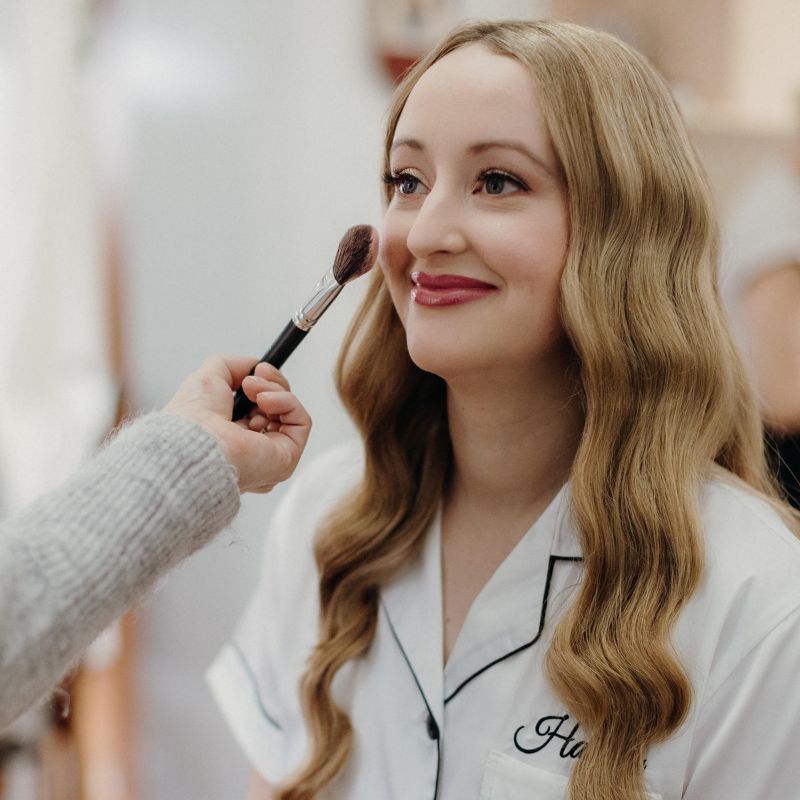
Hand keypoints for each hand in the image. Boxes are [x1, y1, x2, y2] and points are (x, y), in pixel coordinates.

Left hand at [164, 356, 311, 492]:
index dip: (262, 386)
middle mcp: (253, 448)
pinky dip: (287, 402)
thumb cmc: (193, 419)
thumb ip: (232, 365)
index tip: (255, 370)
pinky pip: (301, 421)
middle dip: (269, 385)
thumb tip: (254, 366)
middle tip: (251, 380)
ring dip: (275, 390)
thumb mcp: (209, 376)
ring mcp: (271, 454)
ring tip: (253, 390)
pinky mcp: (287, 457)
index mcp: (233, 436)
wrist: (194, 441)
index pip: (260, 408)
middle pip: (278, 407)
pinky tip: (265, 401)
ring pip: (289, 411)